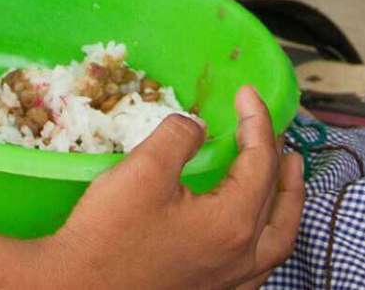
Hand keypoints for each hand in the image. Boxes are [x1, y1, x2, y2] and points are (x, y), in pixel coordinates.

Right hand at [25, 86, 303, 289]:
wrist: (79, 287)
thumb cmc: (109, 232)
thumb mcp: (143, 170)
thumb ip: (179, 137)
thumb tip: (197, 127)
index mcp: (232, 222)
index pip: (260, 162)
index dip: (256, 122)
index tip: (247, 94)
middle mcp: (242, 256)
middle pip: (277, 200)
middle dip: (280, 160)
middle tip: (277, 132)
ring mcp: (229, 281)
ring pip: (277, 239)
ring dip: (285, 202)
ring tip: (286, 178)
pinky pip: (258, 264)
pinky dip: (266, 237)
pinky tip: (252, 230)